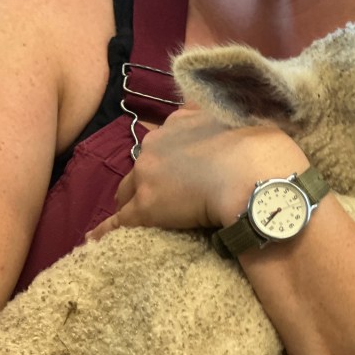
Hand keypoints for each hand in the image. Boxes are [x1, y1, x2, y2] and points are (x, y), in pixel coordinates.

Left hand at [87, 107, 306, 238]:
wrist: (254, 172)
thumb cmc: (259, 146)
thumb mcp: (245, 117)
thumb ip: (232, 116)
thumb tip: (235, 115)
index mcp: (181, 121)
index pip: (164, 140)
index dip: (168, 156)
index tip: (175, 166)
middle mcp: (158, 142)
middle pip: (142, 165)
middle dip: (147, 178)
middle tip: (161, 194)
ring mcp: (148, 175)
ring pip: (127, 191)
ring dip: (131, 202)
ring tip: (134, 218)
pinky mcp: (146, 207)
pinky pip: (119, 221)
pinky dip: (106, 230)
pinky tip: (94, 239)